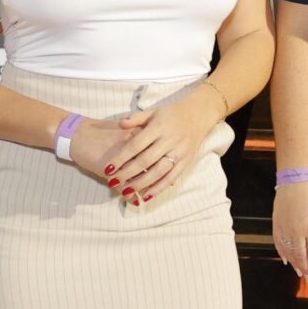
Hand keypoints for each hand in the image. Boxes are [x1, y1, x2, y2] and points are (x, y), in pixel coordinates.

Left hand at [99, 98, 215, 204]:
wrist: (198, 115)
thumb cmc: (171, 114)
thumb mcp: (153, 112)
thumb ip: (136, 118)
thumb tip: (120, 124)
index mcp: (159, 127)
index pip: (136, 145)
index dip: (121, 158)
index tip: (108, 168)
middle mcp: (169, 140)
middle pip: (145, 161)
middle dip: (127, 174)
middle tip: (113, 182)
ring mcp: (179, 152)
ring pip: (158, 172)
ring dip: (141, 184)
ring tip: (126, 191)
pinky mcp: (186, 161)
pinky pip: (171, 178)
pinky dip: (159, 189)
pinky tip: (146, 196)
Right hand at [273, 179, 307, 281]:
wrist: (296, 180)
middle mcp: (297, 231)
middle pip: (302, 256)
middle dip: (307, 269)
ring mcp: (285, 228)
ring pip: (289, 252)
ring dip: (295, 264)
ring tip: (301, 272)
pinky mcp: (276, 225)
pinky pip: (278, 244)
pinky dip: (282, 253)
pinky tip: (286, 260)